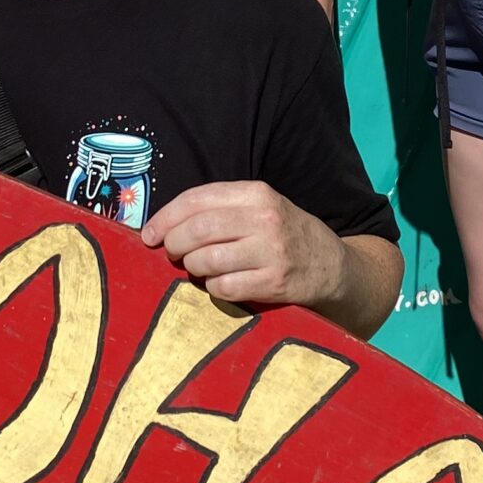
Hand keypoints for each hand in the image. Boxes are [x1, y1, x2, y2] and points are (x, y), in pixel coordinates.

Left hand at [142, 182, 346, 310]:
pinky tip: (220, 284)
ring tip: (197, 268)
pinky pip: (224, 287)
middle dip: (174, 244)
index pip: (197, 200)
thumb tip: (166, 224)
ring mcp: (271, 252)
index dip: (165, 217)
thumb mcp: (262, 208)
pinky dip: (213, 288)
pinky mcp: (274, 283)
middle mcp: (264, 219)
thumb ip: (222, 209)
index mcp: (256, 193)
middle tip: (171, 253)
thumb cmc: (286, 236)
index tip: (149, 234)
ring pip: (207, 260)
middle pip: (197, 230)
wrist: (334, 268)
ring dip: (193, 267)